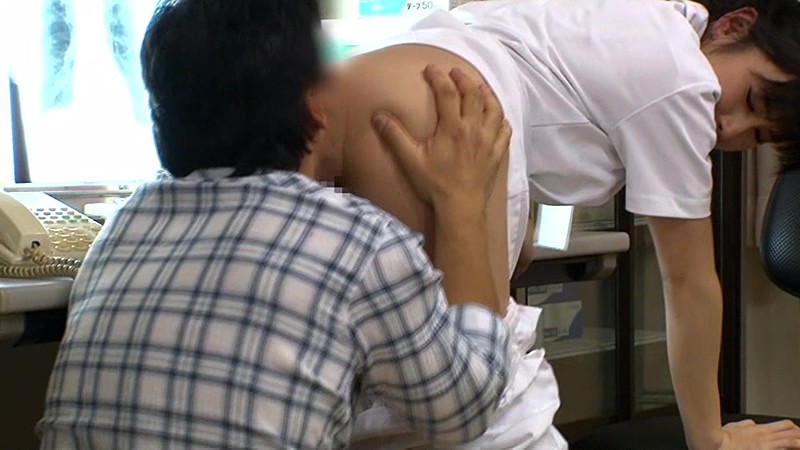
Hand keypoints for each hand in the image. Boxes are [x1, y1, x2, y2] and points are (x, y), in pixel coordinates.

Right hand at [371, 64, 510, 215]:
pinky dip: (501, 119)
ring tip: (478, 86)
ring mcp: (488, 141)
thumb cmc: (435, 184)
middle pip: (473, 94)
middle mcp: (473, 129)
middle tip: (455, 72)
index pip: (447, 93)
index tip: (431, 68)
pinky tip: (496, 116)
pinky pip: (505, 130)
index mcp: (452, 127)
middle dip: (464, 78)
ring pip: (493, 108)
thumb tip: (378, 116)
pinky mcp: (497, 153)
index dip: (438, 77)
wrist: (460, 207)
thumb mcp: (410, 159)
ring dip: (486, 93)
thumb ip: (394, 135)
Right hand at [717, 419, 799, 449]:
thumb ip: (744, 426)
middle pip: (791, 430)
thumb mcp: (733, 427)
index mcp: (758, 429)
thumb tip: (750, 424)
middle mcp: (765, 435)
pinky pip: (783, 448)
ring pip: (792, 440)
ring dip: (799, 442)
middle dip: (799, 434)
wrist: (714, 440)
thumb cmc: (720, 436)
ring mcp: (766, 443)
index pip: (784, 425)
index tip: (798, 434)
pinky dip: (790, 448)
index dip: (795, 429)